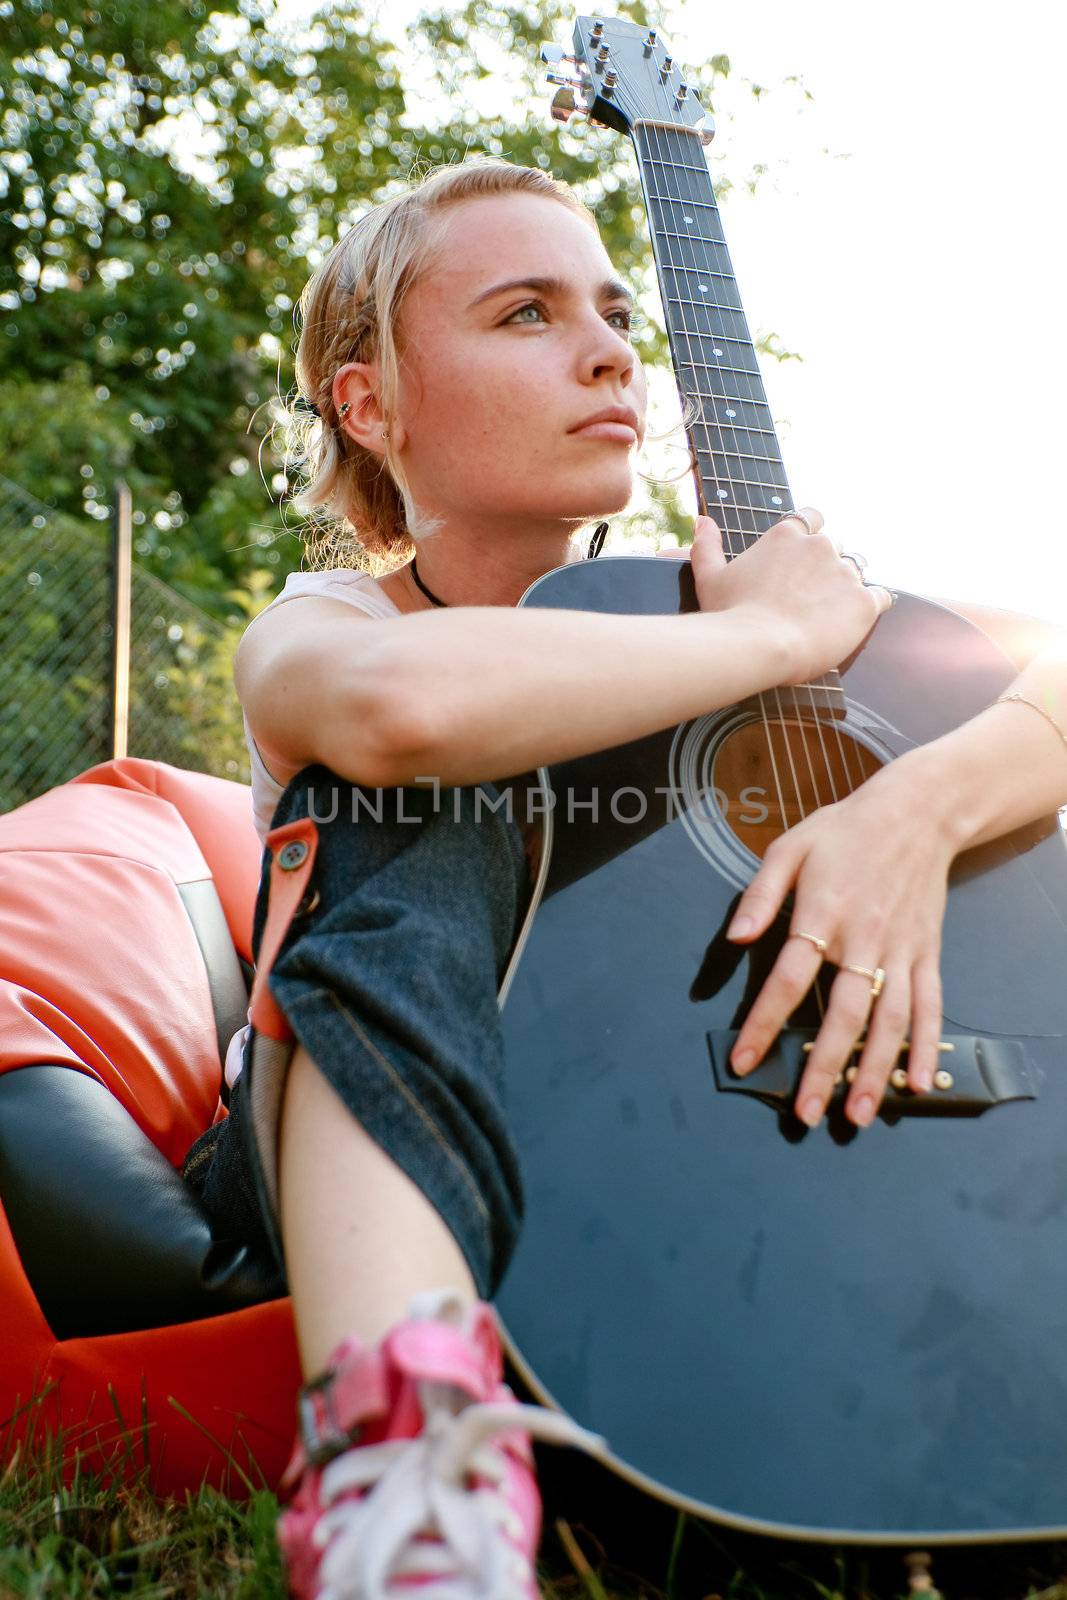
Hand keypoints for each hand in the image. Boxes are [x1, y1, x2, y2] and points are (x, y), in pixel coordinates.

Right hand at [681, 509, 892, 683]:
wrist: (759, 647)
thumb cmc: (730, 615)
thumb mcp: (709, 578)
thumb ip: (707, 545)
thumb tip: (702, 520)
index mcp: (786, 536)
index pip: (811, 518)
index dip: (811, 534)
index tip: (805, 555)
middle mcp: (820, 546)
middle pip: (836, 546)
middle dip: (827, 565)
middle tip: (812, 594)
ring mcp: (845, 573)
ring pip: (858, 569)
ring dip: (848, 585)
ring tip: (832, 610)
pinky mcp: (864, 602)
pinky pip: (882, 597)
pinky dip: (873, 605)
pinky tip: (858, 618)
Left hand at [725, 757, 953, 1128]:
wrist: (918, 812)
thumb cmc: (844, 830)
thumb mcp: (790, 848)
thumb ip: (760, 895)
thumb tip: (735, 938)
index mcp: (823, 913)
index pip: (789, 979)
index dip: (764, 1023)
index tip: (744, 1062)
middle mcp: (865, 939)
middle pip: (844, 1013)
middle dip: (823, 1067)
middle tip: (805, 1113)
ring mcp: (902, 950)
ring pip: (890, 1020)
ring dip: (874, 1070)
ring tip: (858, 1115)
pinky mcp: (928, 954)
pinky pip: (929, 1006)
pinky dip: (925, 1045)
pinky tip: (917, 1083)